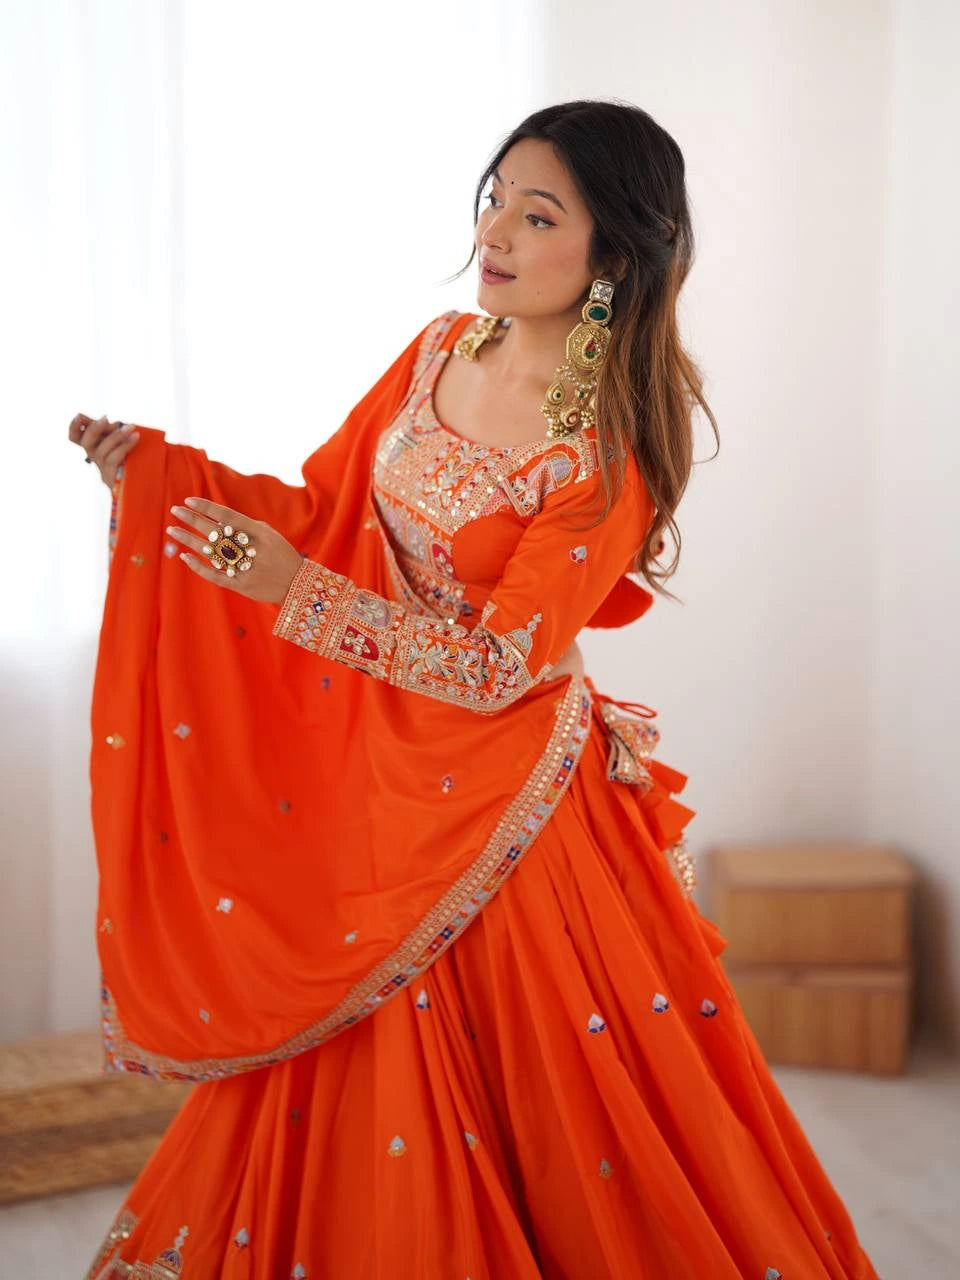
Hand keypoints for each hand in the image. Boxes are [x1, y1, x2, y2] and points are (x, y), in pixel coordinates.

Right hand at [68, 413, 139, 488]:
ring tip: (131, 427)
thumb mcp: (127, 441)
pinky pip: (113, 460)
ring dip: (115, 437)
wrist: (150, 483)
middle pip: (86, 445)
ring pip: (100, 452)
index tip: (80, 416)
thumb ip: (114, 430)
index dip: (74, 427)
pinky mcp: (113, 479)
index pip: (76, 438)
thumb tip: (107, 420)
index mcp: (97, 447)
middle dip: (93, 430)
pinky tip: (135, 437)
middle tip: (105, 418)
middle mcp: (97, 459)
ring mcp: (104, 471)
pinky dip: (123, 446)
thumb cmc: (142, 459)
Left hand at [166, 497, 303, 604]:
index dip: (206, 507)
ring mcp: (244, 568)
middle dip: (192, 519)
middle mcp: (250, 549)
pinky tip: (184, 556)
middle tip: (175, 510)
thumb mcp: (269, 535)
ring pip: (210, 552)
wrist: (298, 585)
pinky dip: (198, 566)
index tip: (188, 500)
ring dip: (189, 540)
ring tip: (172, 529)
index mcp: (259, 533)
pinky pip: (214, 575)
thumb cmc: (282, 555)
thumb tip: (217, 521)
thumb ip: (246, 526)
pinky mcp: (241, 586)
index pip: (227, 516)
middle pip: (214, 532)